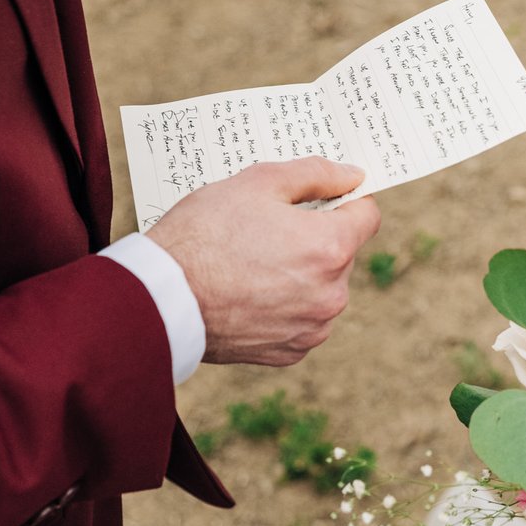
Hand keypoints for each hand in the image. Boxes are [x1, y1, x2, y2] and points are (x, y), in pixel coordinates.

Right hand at [146, 158, 381, 366]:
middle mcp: (332, 294)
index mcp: (330, 248)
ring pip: (323, 288)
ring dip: (301, 274)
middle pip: (342, 252)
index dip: (344, 200)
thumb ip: (315, 174)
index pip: (367, 215)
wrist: (157, 300)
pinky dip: (283, 307)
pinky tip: (248, 293)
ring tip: (252, 264)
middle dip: (315, 237)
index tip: (321, 198)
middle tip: (267, 230)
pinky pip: (301, 320)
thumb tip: (352, 175)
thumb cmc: (202, 235)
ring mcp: (311, 328)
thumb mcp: (256, 182)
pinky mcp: (289, 352)